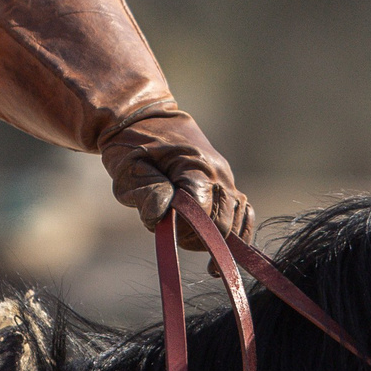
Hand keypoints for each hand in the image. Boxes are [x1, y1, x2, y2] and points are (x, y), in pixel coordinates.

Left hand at [100, 109, 254, 252]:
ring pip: (238, 218)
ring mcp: (225, 177)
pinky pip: (244, 211)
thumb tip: (162, 215)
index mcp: (194, 164)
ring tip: (194, 247)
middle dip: (200, 237)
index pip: (203, 210)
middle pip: (224, 221)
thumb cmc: (130, 145)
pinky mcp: (226, 182)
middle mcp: (217, 171)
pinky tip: (221, 252)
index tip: (164, 228)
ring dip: (218, 239)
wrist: (144, 117)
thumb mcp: (126, 167)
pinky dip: (238, 233)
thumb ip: (145, 191)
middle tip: (174, 235)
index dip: (185, 228)